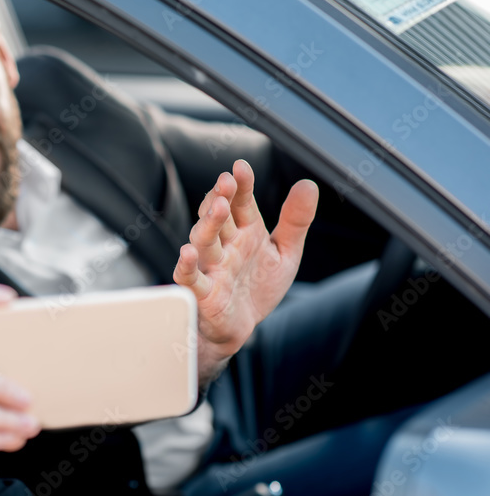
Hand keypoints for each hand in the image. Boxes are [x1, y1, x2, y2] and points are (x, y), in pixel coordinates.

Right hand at [173, 159, 318, 385]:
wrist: (242, 328)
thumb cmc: (257, 288)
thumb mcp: (284, 253)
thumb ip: (295, 220)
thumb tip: (308, 184)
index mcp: (245, 232)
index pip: (241, 202)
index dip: (241, 185)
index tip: (241, 167)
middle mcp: (226, 246)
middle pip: (218, 217)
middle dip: (220, 198)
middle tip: (226, 182)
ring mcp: (213, 268)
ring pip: (204, 242)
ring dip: (208, 224)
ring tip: (217, 208)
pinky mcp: (204, 293)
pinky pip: (191, 278)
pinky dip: (187, 266)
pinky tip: (188, 253)